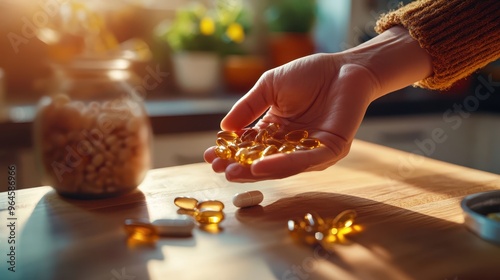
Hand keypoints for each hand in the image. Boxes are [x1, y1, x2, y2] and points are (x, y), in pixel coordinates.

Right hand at [204, 53, 379, 181]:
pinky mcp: (330, 150)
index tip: (210, 157)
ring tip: (233, 173)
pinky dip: (283, 164)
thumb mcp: (269, 87)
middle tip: (219, 170)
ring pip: (282, 166)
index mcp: (277, 132)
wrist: (343, 66)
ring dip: (257, 171)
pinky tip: (261, 166)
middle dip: (240, 167)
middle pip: (263, 162)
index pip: (250, 147)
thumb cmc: (308, 74)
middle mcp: (293, 146)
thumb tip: (224, 129)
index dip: (231, 153)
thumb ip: (248, 107)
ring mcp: (312, 151)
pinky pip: (305, 160)